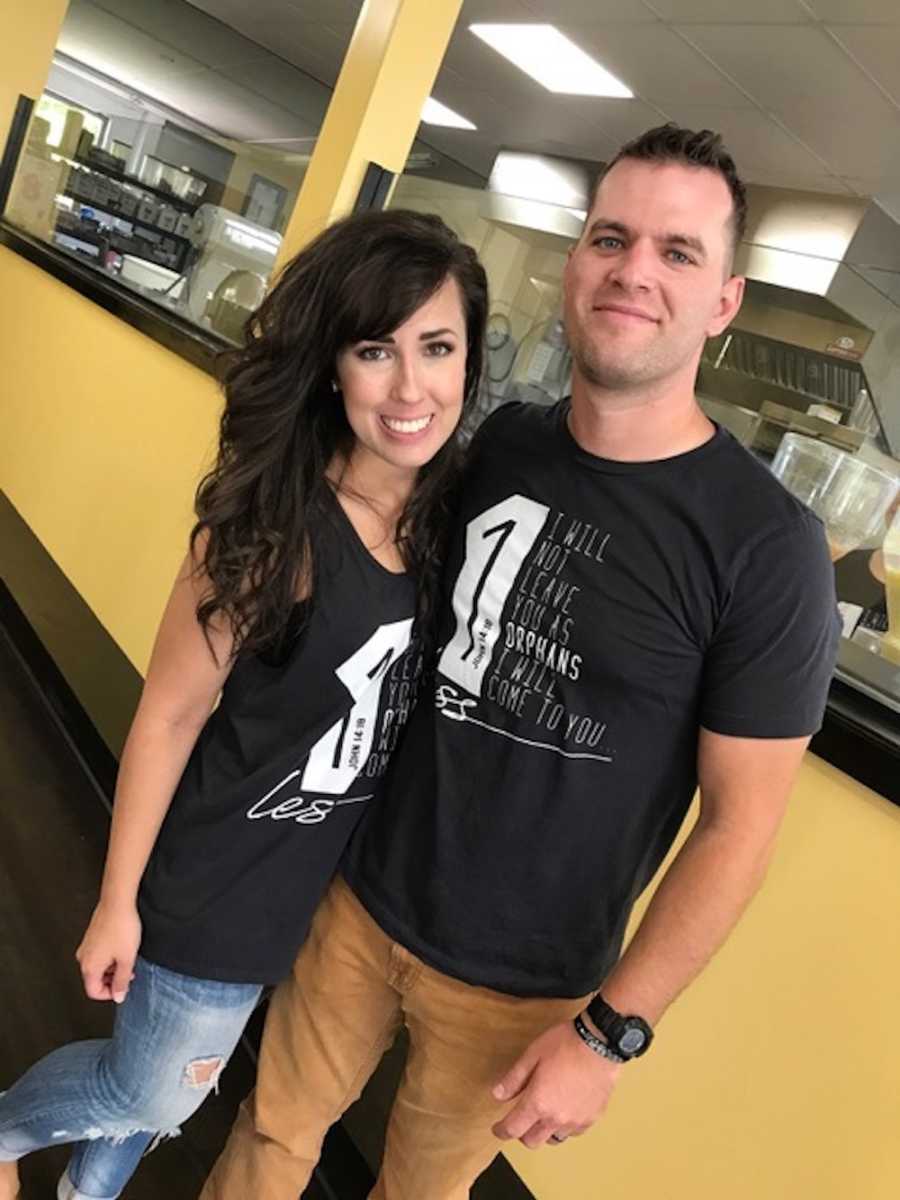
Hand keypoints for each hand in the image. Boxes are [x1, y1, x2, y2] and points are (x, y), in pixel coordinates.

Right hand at [76, 900, 140, 1003]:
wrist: (117, 902)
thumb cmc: (121, 927)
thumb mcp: (127, 959)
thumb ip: (122, 981)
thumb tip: (118, 996)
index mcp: (89, 967)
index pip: (93, 992)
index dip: (110, 994)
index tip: (123, 988)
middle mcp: (83, 957)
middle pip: (94, 980)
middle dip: (112, 980)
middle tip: (128, 973)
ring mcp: (86, 946)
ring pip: (97, 967)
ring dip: (112, 968)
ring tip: (127, 958)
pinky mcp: (91, 937)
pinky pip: (98, 954)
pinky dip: (110, 957)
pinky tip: (122, 948)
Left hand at [491, 1019, 620, 1147]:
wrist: (600, 1042)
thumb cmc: (566, 1044)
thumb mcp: (533, 1055)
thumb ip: (514, 1079)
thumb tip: (498, 1094)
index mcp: (538, 1102)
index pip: (513, 1129)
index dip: (501, 1131)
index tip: (498, 1128)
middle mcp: (556, 1118)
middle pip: (532, 1141)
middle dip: (521, 1133)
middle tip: (520, 1118)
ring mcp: (576, 1120)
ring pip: (553, 1139)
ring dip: (544, 1131)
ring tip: (544, 1114)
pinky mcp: (592, 1118)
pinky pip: (573, 1132)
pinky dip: (565, 1127)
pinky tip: (564, 1110)